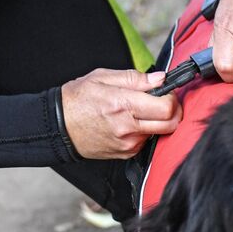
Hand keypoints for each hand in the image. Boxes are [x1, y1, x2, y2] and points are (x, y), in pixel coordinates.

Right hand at [61, 69, 181, 158]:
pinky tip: (131, 123)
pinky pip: (147, 141)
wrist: (58, 127)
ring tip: (140, 111)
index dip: (172, 98)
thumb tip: (160, 79)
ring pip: (160, 132)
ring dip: (158, 121)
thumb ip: (135, 78)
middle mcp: (128, 128)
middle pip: (170, 124)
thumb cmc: (78, 99)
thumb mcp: (103, 78)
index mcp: (123, 105)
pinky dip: (146, 131)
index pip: (166, 107)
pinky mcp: (127, 153)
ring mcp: (128, 143)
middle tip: (164, 102)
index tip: (165, 92)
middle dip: (173, 111)